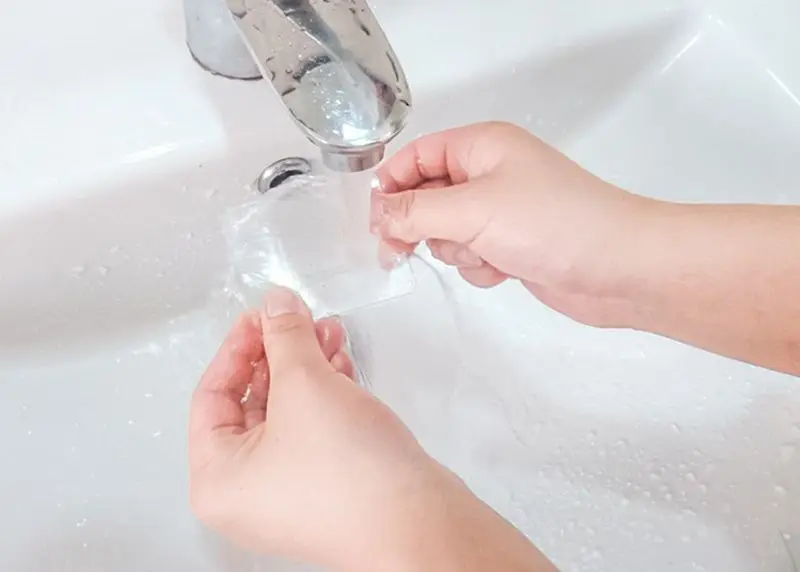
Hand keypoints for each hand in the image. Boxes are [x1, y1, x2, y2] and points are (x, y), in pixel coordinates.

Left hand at [189, 287, 451, 569]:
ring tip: (329, 332)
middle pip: (252, 402)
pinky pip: (315, 429)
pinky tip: (343, 364)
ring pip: (289, 413)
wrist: (418, 523)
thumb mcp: (305, 384)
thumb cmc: (350, 472)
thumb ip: (284, 335)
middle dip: (280, 353)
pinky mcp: (328, 488)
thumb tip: (275, 303)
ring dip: (308, 368)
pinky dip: (326, 394)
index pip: (211, 395)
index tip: (261, 315)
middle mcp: (248, 493)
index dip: (237, 346)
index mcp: (218, 479)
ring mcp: (290, 493)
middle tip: (297, 319)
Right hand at [371, 121, 650, 325]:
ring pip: (447, 232)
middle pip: (427, 196)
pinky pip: (472, 255)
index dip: (391, 186)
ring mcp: (502, 212)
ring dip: (456, 250)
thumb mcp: (472, 210)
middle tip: (399, 252)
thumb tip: (377, 215)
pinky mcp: (513, 245)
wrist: (618, 268)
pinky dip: (480, 267)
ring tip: (485, 254)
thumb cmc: (551, 223)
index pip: (417, 156)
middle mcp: (490, 173)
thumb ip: (416, 211)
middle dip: (418, 225)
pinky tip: (505, 270)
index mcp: (482, 146)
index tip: (375, 223)